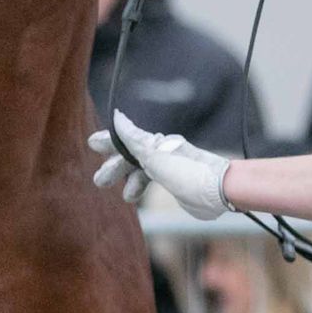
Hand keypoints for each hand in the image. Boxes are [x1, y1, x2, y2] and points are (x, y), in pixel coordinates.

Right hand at [87, 111, 229, 219]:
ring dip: (127, 181)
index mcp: (154, 144)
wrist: (218, 190)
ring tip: (124, 196)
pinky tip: (134, 196)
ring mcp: (167, 168)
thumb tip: (117, 116)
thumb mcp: (155, 156)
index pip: (125, 140)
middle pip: (130, 156)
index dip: (109, 142)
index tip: (92, 144)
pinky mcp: (175, 183)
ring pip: (140, 171)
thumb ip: (133, 139)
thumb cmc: (187, 172)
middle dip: (114, 167)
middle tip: (99, 181)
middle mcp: (160, 153)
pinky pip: (151, 181)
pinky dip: (140, 187)